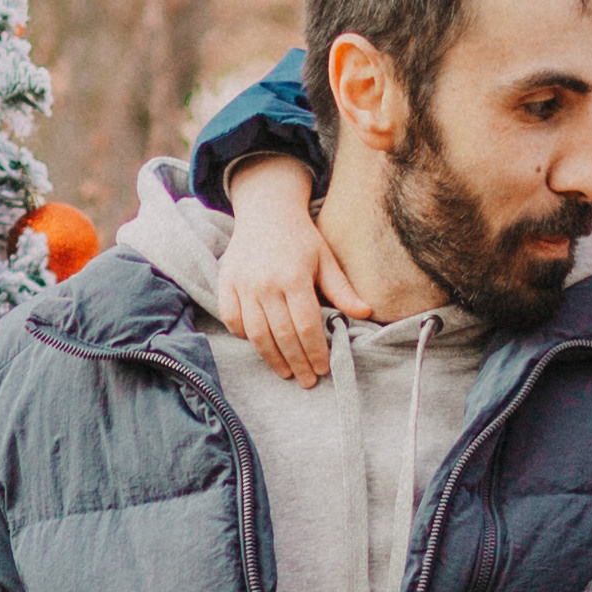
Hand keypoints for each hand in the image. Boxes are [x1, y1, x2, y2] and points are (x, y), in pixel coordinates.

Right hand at [221, 158, 370, 385]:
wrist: (266, 210)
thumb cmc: (301, 238)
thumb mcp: (326, 259)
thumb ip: (342, 290)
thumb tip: (366, 313)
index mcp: (295, 277)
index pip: (306, 326)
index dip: (315, 352)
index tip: (323, 369)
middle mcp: (266, 283)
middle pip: (282, 335)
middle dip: (297, 362)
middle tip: (307, 380)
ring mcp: (243, 284)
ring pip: (255, 333)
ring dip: (271, 357)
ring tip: (285, 372)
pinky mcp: (226, 282)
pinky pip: (232, 319)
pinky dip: (243, 335)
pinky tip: (259, 345)